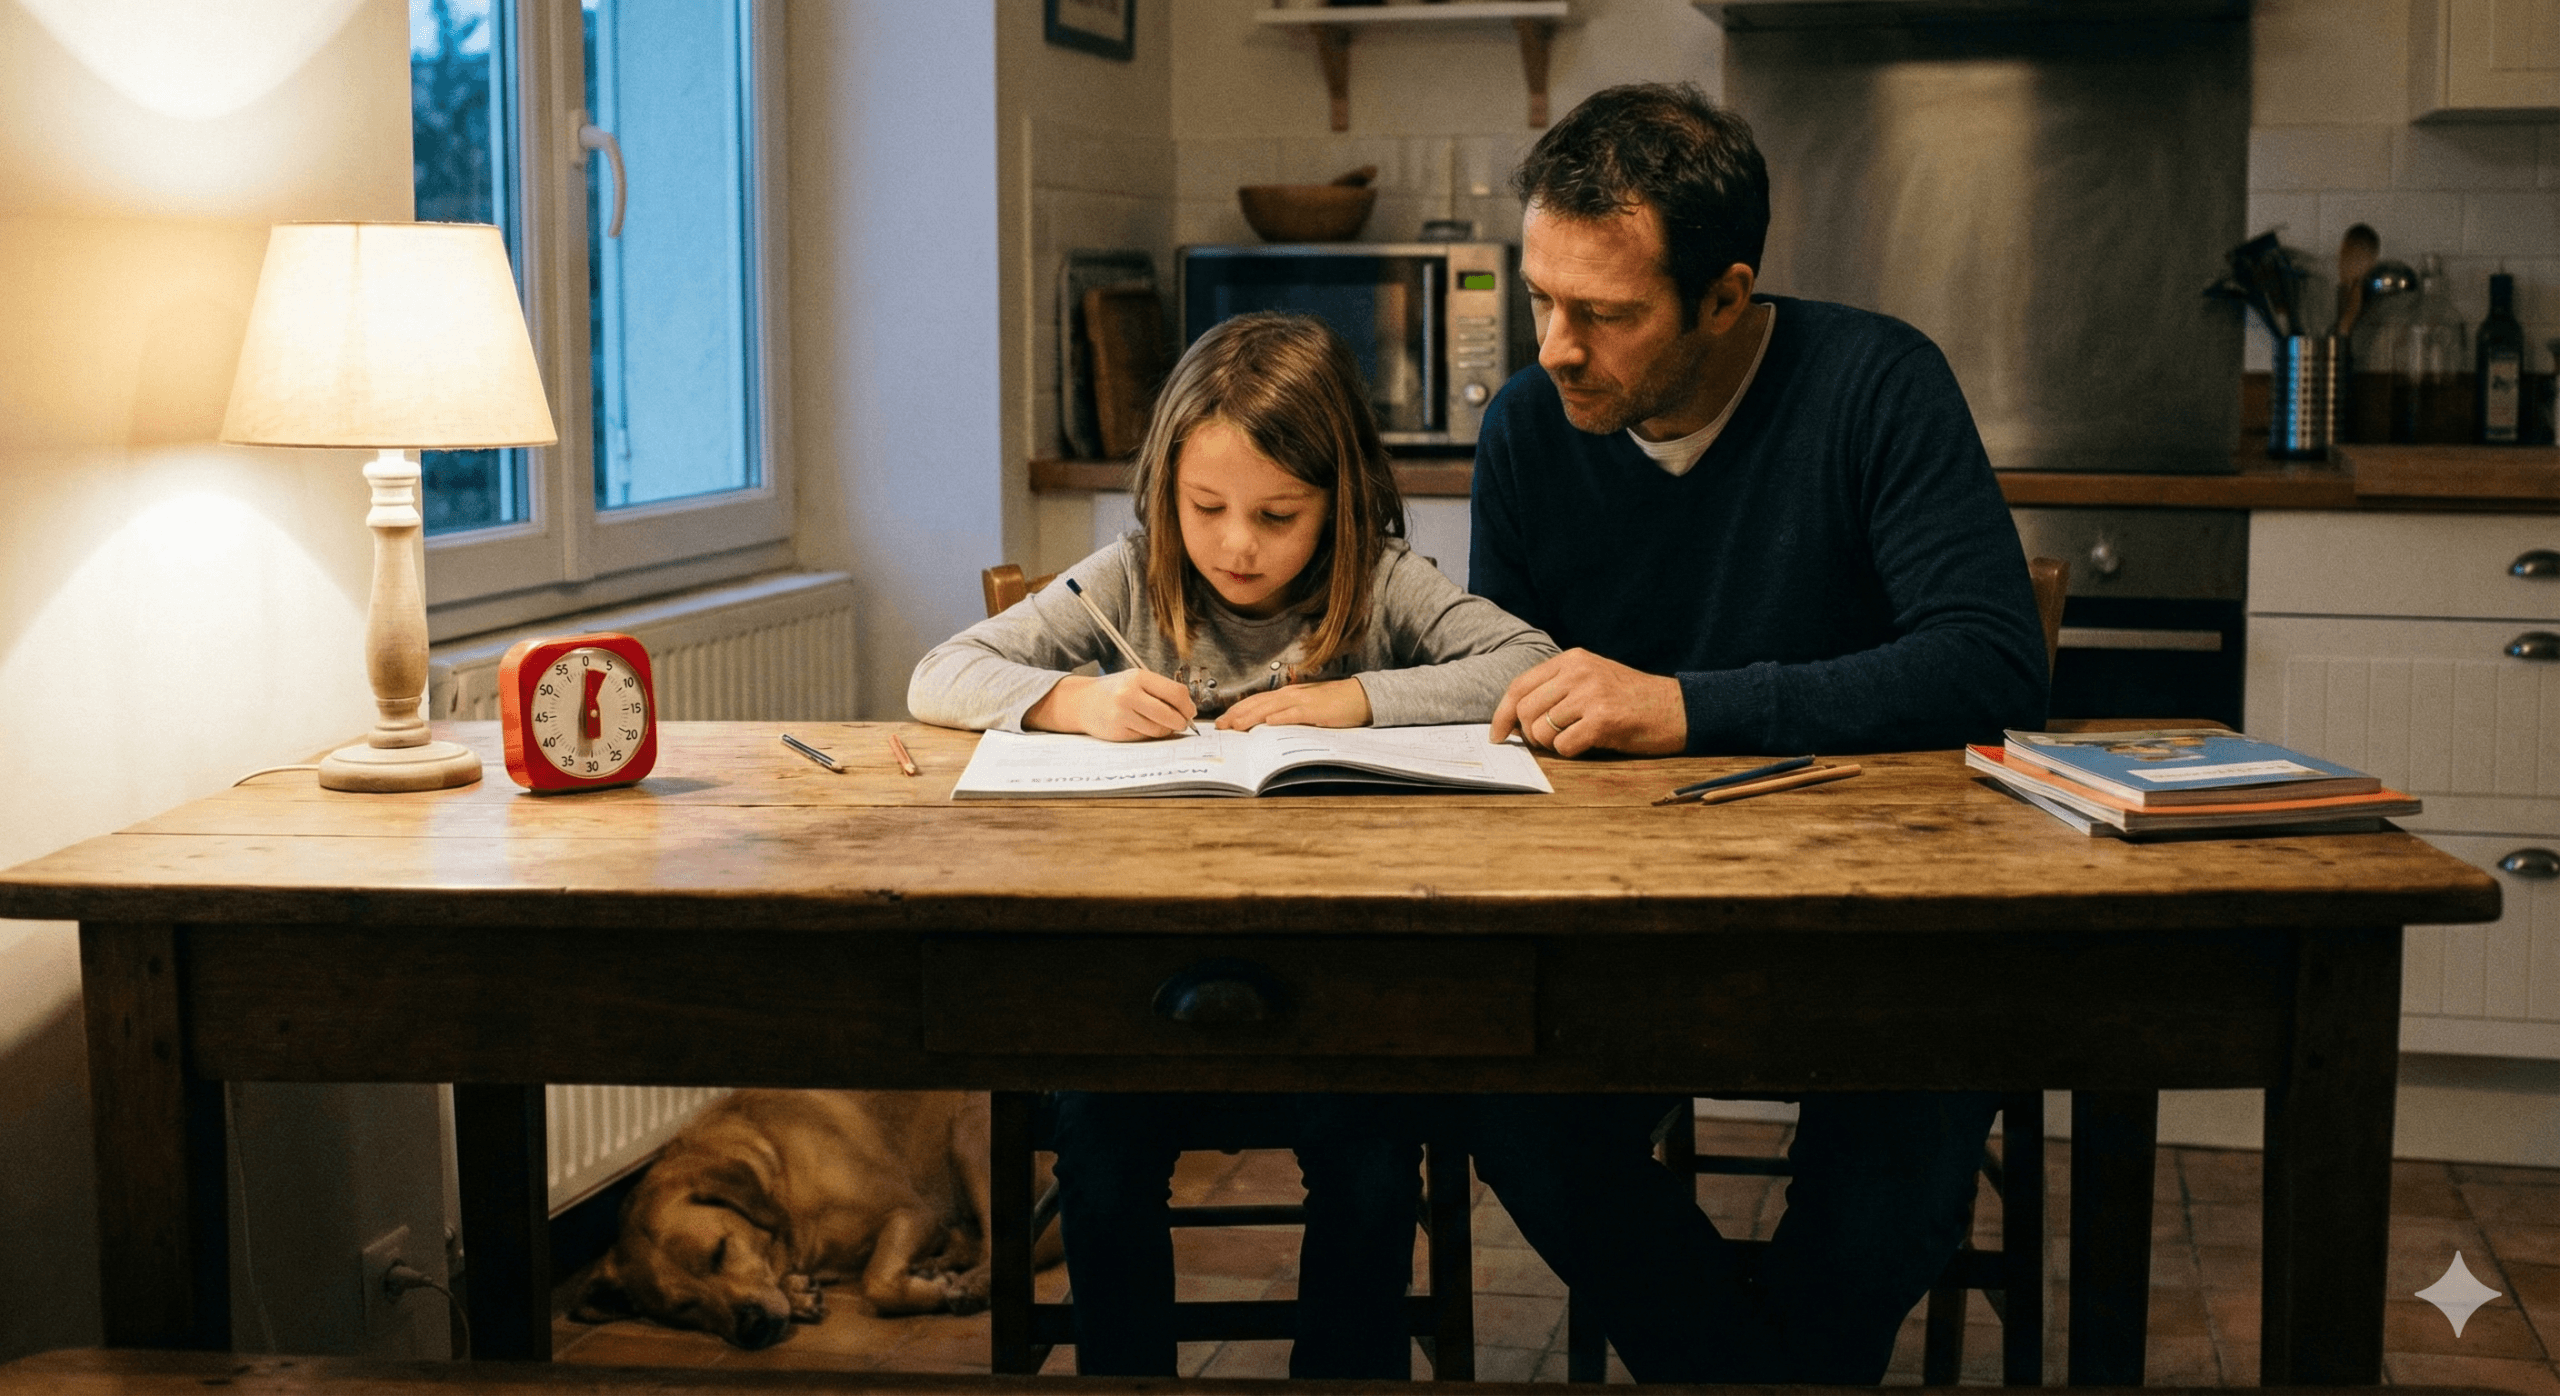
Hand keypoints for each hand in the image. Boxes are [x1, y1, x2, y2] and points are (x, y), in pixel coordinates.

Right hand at [1025, 670, 1197, 740]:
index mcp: (1138, 677)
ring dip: (1166, 730)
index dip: (1188, 706)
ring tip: (1161, 724)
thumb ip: (1161, 692)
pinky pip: (1145, 737)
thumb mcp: (1137, 681)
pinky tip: (1142, 726)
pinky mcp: (1117, 732)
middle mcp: (1129, 695)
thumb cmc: (1116, 691)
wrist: (1083, 702)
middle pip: (1170, 714)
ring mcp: (1122, 714)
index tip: (1190, 712)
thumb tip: (1189, 711)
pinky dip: (1150, 734)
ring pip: (1159, 729)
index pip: (1176, 693)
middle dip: (1181, 722)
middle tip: (1182, 723)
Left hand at [1215, 678, 1373, 730]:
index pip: (1255, 702)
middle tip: (1220, 726)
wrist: (1358, 697)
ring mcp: (1301, 701)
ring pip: (1270, 708)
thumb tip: (1266, 727)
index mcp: (1286, 695)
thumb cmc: (1332, 705)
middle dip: (1236, 715)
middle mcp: (1289, 695)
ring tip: (1236, 726)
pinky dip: (1281, 717)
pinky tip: (1269, 723)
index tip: (1221, 721)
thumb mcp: (1305, 709)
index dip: (1236, 711)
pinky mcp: (1314, 709)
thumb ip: (1287, 715)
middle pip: (1257, 704)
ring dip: (1251, 717)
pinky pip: (1294, 714)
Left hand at [1490, 649, 1685, 756]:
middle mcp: (1579, 672)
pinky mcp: (1603, 720)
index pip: (1520, 685)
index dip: (1502, 714)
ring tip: (1575, 740)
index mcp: (1572, 659)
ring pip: (1540, 730)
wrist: (1678, 708)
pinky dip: (1570, 753)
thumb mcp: (1593, 679)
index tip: (1497, 735)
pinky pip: (1563, 746)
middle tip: (1548, 742)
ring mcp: (1591, 695)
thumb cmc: (1632, 700)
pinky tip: (1589, 744)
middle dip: (1529, 734)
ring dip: (1551, 745)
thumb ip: (1557, 690)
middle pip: (1525, 710)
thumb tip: (1514, 720)